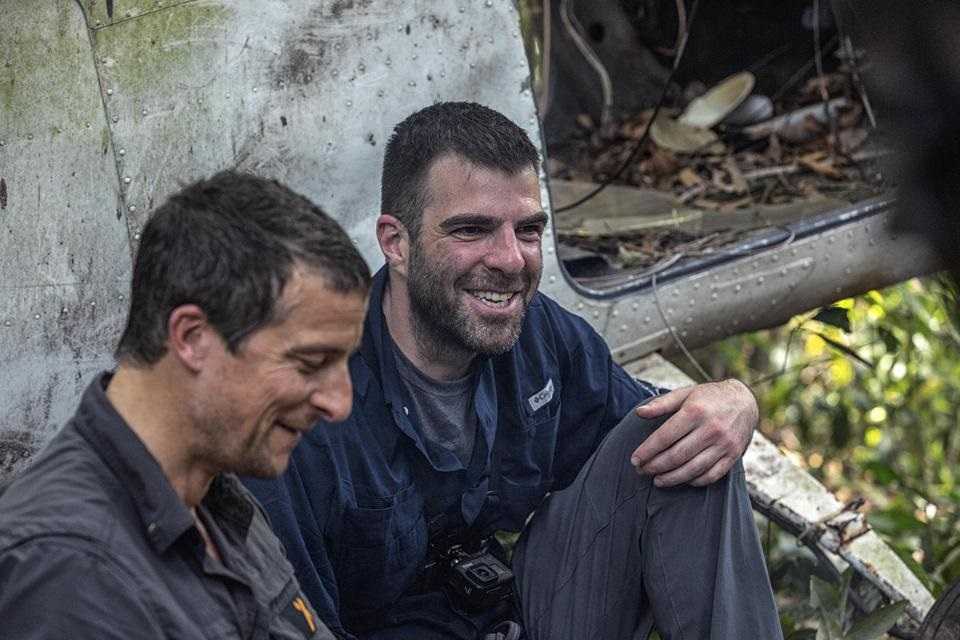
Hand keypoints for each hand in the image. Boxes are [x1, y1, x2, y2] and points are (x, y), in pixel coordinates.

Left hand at [629, 379, 756, 486]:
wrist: (746, 401)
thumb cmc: (709, 397)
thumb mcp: (684, 393)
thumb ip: (661, 404)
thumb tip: (639, 413)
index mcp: (695, 412)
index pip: (665, 437)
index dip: (647, 451)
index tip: (634, 460)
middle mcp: (710, 429)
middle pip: (676, 456)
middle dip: (655, 466)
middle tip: (642, 471)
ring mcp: (724, 444)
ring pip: (693, 469)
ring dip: (672, 478)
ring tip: (657, 480)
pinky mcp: (733, 455)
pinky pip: (712, 475)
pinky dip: (695, 481)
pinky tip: (682, 479)